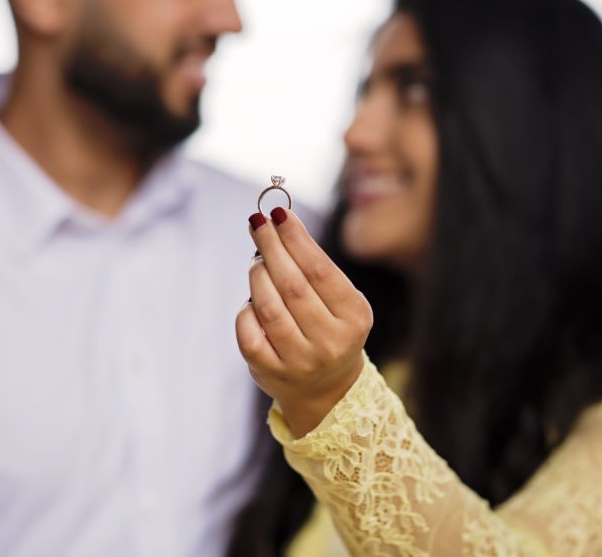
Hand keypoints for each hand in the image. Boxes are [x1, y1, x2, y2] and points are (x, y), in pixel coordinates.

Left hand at [236, 207, 373, 437]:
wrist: (326, 388)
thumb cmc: (329, 327)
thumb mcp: (338, 299)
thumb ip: (313, 267)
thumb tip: (274, 224)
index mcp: (354, 318)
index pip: (320, 270)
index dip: (296, 239)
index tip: (279, 214)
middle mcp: (330, 342)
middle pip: (293, 286)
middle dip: (272, 248)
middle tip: (257, 223)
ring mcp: (300, 361)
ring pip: (269, 307)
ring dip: (258, 275)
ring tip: (257, 259)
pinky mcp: (271, 372)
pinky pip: (249, 332)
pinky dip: (247, 309)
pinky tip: (252, 299)